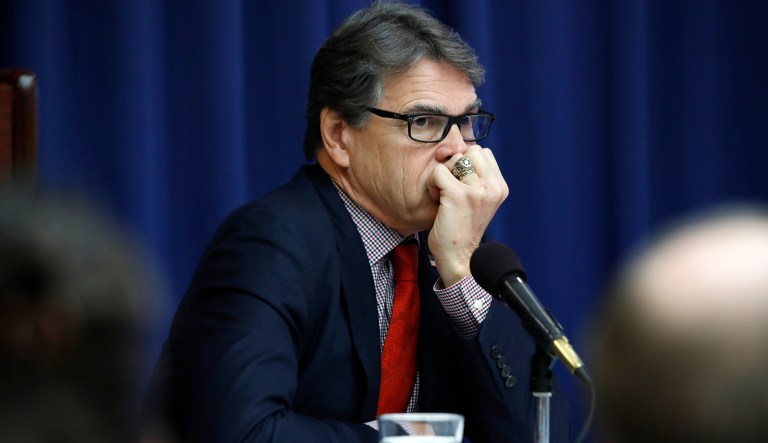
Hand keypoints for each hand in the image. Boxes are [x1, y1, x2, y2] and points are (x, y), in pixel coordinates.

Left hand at [427, 145, 508, 286]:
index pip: (483, 152)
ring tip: (445, 196)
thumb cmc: (462, 228)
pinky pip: (438, 172)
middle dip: (455, 165)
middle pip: (470, 150)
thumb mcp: (478, 200)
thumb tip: (456, 147)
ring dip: (443, 175)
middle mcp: (493, 186)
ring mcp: (478, 190)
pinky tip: (437, 201)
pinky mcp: (459, 195)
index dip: (466, 163)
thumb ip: (475, 176)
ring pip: (454, 159)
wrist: (460, 259)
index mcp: (500, 187)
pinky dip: (432, 185)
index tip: (460, 183)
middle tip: (451, 188)